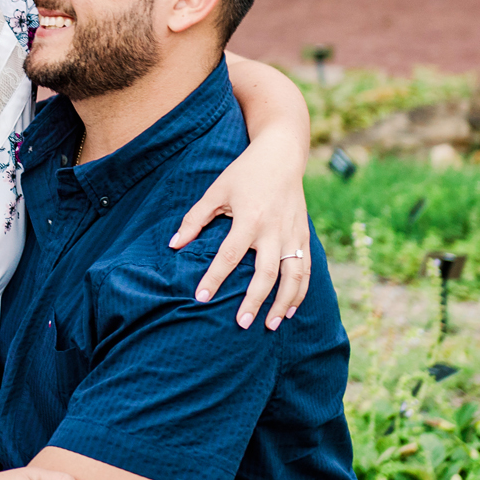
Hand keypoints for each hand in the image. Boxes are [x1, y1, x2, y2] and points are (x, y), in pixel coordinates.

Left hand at [170, 135, 311, 329]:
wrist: (282, 154)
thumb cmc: (245, 172)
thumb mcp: (216, 190)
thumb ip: (195, 219)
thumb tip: (174, 245)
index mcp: (250, 217)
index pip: (230, 255)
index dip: (214, 277)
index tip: (201, 298)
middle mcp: (274, 229)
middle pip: (266, 273)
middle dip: (254, 300)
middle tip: (241, 323)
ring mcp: (293, 234)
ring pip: (293, 276)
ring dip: (283, 303)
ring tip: (271, 325)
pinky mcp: (304, 235)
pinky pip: (306, 269)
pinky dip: (300, 291)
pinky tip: (291, 308)